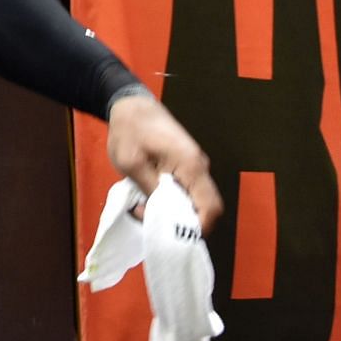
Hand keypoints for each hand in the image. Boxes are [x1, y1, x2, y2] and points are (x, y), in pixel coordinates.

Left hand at [106, 94, 220, 232]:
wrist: (130, 105)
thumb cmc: (129, 131)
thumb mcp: (131, 163)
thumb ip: (150, 191)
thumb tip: (163, 217)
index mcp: (192, 166)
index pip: (210, 207)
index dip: (198, 228)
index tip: (171, 235)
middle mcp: (199, 167)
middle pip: (204, 207)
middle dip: (180, 222)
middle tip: (148, 219)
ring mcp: (194, 166)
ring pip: (193, 200)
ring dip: (172, 211)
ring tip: (142, 207)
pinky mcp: (185, 166)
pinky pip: (185, 191)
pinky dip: (170, 200)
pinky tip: (147, 198)